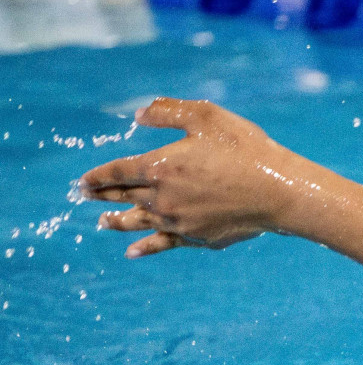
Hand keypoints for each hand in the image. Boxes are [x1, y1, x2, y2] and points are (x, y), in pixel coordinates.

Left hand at [80, 97, 307, 257]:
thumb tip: (138, 115)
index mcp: (159, 167)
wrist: (278, 192)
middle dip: (102, 196)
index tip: (83, 182)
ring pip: (138, 222)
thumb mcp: (206, 117)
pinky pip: (163, 244)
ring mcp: (179, 222)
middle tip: (86, 196)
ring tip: (102, 223)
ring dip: (117, 222)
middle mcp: (162, 198)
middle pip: (123, 197)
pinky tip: (132, 252)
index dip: (96, 177)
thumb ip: (168, 112)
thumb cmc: (245, 149)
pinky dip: (145, 248)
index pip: (116, 172)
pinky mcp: (197, 238)